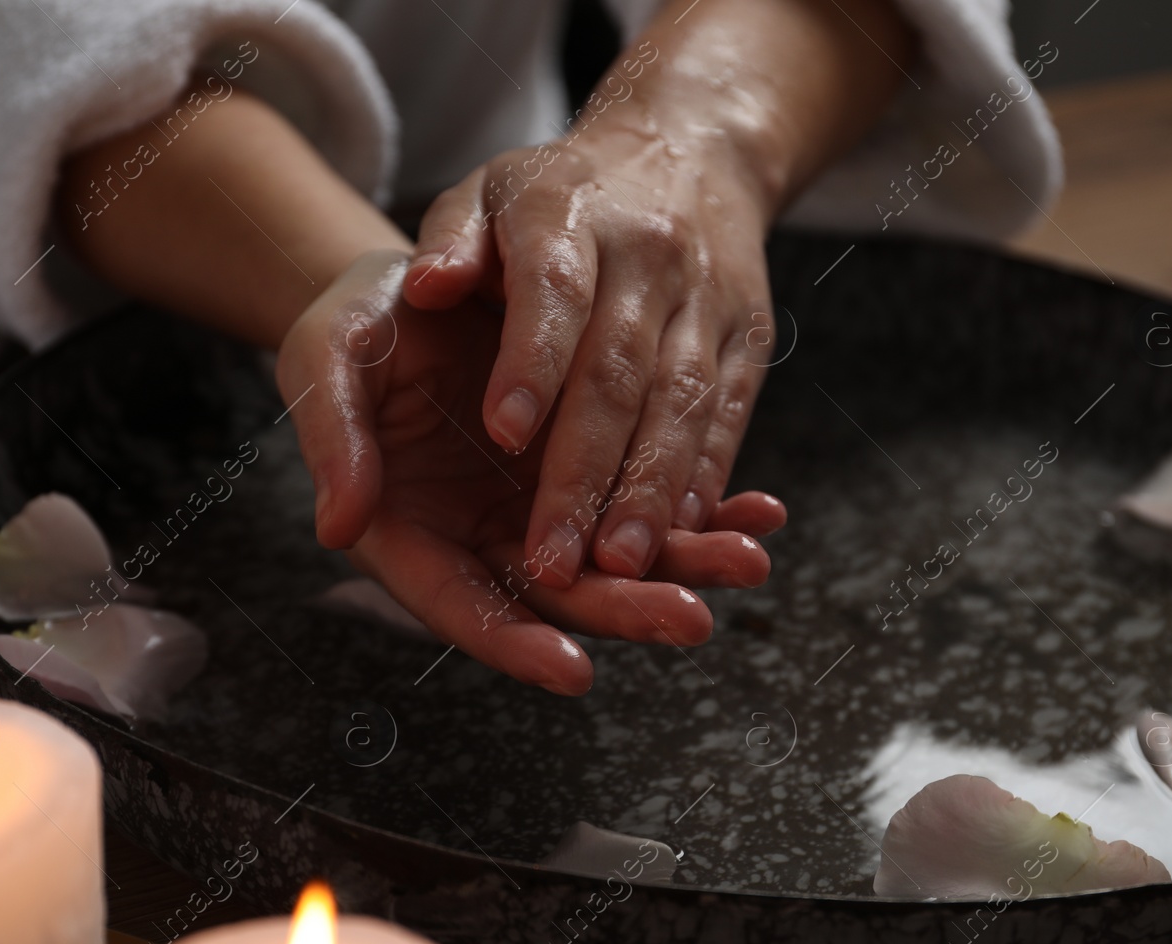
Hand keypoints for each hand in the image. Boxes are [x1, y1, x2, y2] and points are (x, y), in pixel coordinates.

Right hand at [280, 250, 784, 694]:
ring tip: (749, 559)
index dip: (513, 640)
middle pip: (557, 595)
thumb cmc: (355, 327)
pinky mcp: (582, 471)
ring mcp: (537, 509)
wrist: (408, 285)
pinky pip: (644, 499)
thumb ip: (333, 441)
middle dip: (626, 608)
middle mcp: (481, 537)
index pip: (461, 606)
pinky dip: (700, 503)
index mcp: (410, 534)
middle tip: (692, 617)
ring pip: (616, 555)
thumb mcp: (327, 363)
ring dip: (684, 563)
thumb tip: (341, 524)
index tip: (573, 667)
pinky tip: (759, 508)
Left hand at [402, 117, 780, 585]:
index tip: (503, 436)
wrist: (688, 148)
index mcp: (569, 213)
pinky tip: (684, 534)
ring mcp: (706, 299)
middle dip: (587, 472)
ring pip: (683, 405)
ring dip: (653, 492)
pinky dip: (706, 477)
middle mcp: (648, 255)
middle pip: (620, 373)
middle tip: (553, 558)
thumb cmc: (560, 191)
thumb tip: (424, 286)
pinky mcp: (747, 336)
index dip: (533, 362)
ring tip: (622, 567)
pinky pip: (729, 416)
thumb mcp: (487, 188)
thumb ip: (448, 239)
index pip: (553, 291)